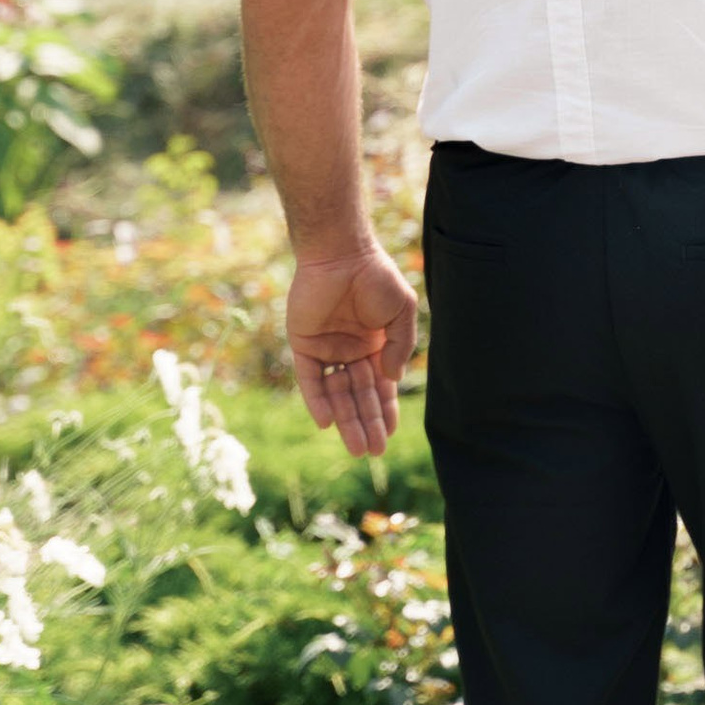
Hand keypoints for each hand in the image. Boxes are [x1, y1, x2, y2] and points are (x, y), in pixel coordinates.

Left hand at [287, 243, 417, 454]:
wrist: (341, 254)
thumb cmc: (375, 277)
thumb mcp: (401, 311)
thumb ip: (400, 345)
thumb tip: (392, 380)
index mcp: (375, 345)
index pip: (379, 386)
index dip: (385, 411)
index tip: (389, 435)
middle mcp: (350, 351)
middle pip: (358, 395)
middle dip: (366, 423)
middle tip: (372, 451)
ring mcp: (326, 349)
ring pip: (336, 393)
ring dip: (345, 420)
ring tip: (356, 446)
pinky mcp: (303, 345)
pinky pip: (309, 379)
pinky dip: (316, 400)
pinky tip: (326, 423)